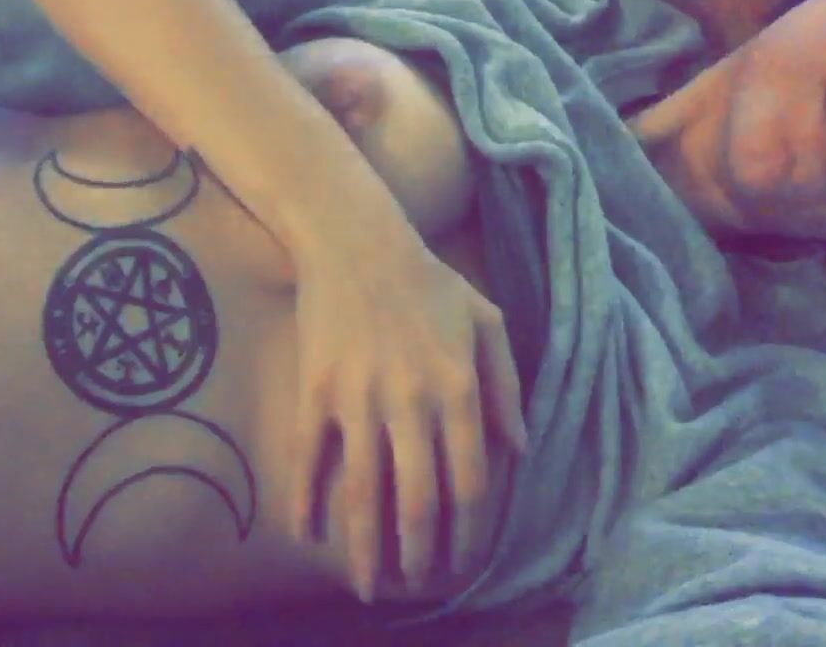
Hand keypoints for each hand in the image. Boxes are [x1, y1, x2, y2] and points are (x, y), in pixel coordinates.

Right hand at [288, 241, 526, 602]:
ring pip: (364, 491)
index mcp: (458, 390)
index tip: (462, 563)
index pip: (469, 483)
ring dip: (366, 547)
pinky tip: (307, 534)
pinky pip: (309, 458)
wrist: (356, 242)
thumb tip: (519, 449)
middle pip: (417, 500)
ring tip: (368, 584)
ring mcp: (358, 400)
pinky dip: (306, 500)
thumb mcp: (488, 323)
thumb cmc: (429, 281)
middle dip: (420, 554)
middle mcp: (411, 403)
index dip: (467, 534)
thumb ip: (507, 387)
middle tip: (417, 582)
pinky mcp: (316, 392)